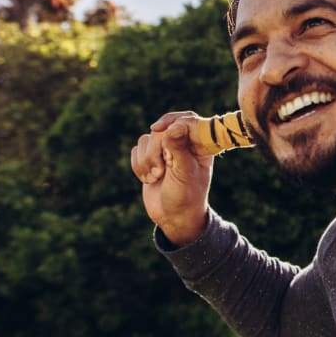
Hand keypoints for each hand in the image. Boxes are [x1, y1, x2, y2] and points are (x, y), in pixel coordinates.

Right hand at [130, 111, 213, 244]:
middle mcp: (183, 143)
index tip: (157, 129)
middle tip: (162, 171)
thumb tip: (176, 127)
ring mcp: (165, 150)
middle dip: (156, 151)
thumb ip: (179, 149)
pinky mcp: (150, 158)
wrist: (173, 217)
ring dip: (147, 161)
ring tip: (156, 177)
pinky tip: (149, 179)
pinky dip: (138, 166)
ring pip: (146, 139)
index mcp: (200, 144)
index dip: (172, 121)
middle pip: (161, 130)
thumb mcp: (184, 173)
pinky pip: (136, 150)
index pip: (187, 119)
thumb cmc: (186, 196)